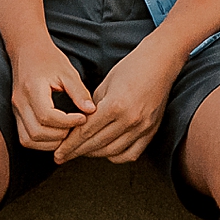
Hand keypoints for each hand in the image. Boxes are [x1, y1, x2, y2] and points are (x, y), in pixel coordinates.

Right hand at [9, 41, 94, 150]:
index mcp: (33, 89)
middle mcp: (20, 102)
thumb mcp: (68, 72)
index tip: (83, 118)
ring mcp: (16, 110)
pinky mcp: (17, 115)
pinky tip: (57, 134)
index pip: (47, 116)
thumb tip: (91, 111)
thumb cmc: (49, 59)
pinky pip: (25, 137)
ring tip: (68, 133)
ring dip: (50, 143)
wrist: (27, 51)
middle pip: (36, 132)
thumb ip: (79, 92)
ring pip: (28, 140)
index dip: (67, 122)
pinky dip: (41, 142)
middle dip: (60, 136)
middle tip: (77, 128)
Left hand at [53, 39, 183, 164]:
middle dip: (76, 152)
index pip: (85, 132)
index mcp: (115, 105)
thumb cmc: (131, 68)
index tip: (58, 153)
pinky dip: (116, 156)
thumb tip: (79, 127)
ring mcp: (143, 127)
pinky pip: (131, 154)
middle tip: (62, 156)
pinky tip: (106, 151)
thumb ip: (91, 108)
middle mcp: (130, 119)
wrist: (161, 62)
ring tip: (82, 151)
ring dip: (94, 154)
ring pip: (111, 152)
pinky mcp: (151, 131)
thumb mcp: (105, 85)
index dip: (69, 145)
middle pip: (96, 144)